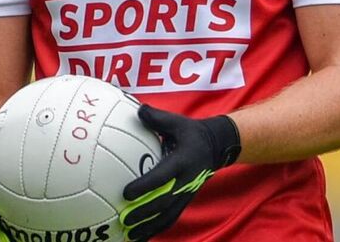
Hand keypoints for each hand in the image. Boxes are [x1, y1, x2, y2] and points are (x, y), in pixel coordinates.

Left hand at [120, 105, 241, 240]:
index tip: (126, 192)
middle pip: (164, 202)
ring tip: (130, 235)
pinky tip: (141, 236)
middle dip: (144, 213)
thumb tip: (138, 109)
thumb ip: (157, 118)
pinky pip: (171, 218)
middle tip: (124, 219)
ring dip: (149, 227)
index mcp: (182, 161)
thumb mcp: (177, 123)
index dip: (145, 186)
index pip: (162, 176)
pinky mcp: (186, 200)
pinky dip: (157, 229)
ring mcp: (187, 193)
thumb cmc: (190, 133)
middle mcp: (186, 181)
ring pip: (168, 216)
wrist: (215, 147)